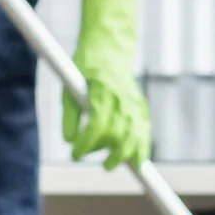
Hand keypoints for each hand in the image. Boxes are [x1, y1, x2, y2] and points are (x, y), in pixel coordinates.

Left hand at [66, 0, 151, 168]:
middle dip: (103, 152)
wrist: (110, 48)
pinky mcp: (142, 107)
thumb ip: (69, 115)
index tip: (75, 154)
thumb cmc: (84, 68)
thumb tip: (69, 141)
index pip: (98, 125)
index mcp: (103, 92)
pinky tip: (136, 161)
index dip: (87, 144)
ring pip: (137, 136)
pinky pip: (146, 132)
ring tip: (109, 165)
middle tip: (87, 157)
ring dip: (125, 156)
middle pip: (118, 135)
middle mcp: (122, 99)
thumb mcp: (68, 87)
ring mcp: (135, 104)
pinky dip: (142, 149)